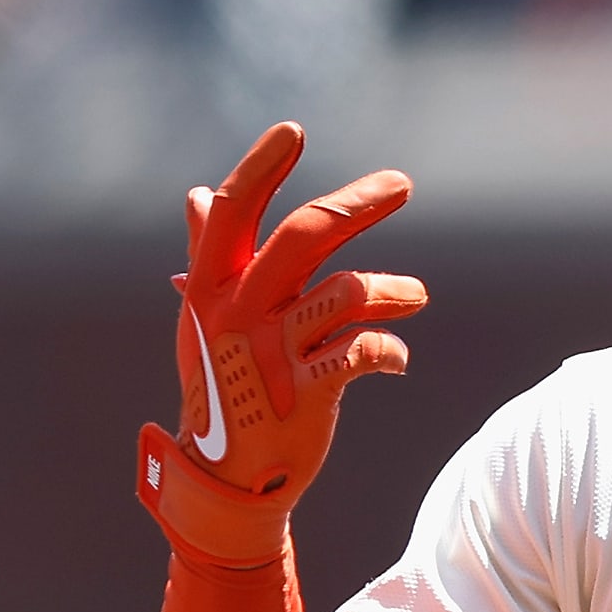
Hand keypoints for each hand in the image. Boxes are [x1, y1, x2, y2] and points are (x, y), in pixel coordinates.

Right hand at [135, 122, 424, 564]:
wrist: (226, 481)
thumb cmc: (222, 391)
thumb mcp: (204, 324)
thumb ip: (209, 258)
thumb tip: (195, 195)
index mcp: (210, 289)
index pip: (232, 211)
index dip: (260, 166)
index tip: (294, 129)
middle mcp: (237, 313)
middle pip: (304, 236)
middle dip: (359, 203)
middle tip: (403, 184)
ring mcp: (271, 352)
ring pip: (346, 291)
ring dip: (394, 289)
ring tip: (416, 296)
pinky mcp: (307, 391)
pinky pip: (364, 350)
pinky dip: (390, 349)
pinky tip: (396, 359)